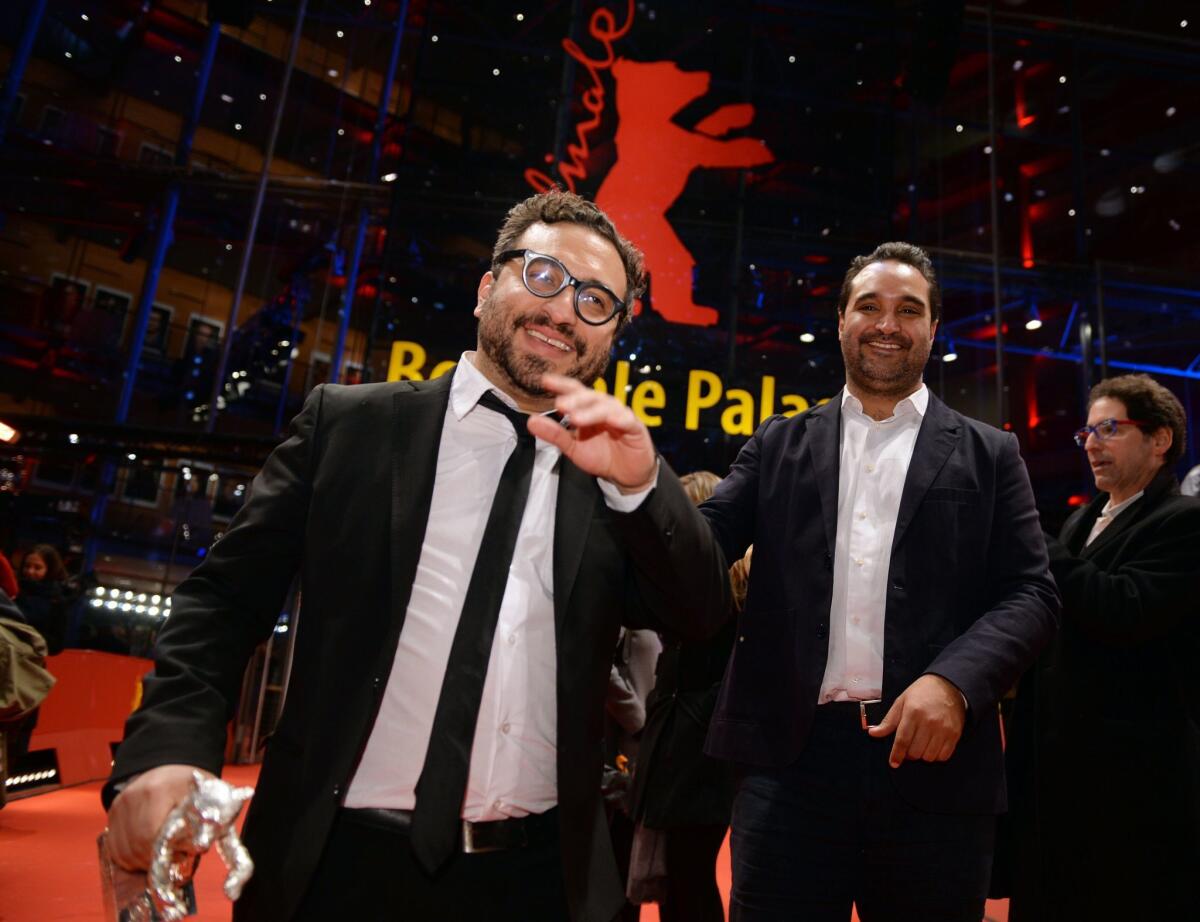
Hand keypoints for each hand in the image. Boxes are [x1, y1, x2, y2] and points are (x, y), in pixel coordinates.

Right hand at [106, 764, 213, 869]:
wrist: (172, 768)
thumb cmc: (191, 784)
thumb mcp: (204, 795)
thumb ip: (204, 819)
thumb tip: (199, 848)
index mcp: (157, 790)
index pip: (149, 833)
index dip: (163, 852)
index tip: (180, 855)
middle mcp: (133, 797)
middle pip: (135, 845)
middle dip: (154, 860)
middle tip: (172, 860)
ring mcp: (120, 805)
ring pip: (122, 850)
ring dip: (141, 862)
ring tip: (161, 857)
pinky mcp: (113, 812)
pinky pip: (114, 847)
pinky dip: (128, 858)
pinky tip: (145, 856)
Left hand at [527, 374, 657, 492]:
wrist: (625, 475)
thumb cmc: (601, 455)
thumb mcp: (573, 447)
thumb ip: (554, 434)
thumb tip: (531, 421)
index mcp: (588, 408)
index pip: (574, 391)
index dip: (561, 385)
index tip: (545, 380)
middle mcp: (604, 407)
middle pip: (590, 397)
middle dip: (575, 399)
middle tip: (560, 404)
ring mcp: (621, 415)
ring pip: (606, 408)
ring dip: (591, 412)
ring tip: (576, 418)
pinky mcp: (635, 428)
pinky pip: (628, 420)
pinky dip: (620, 419)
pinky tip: (611, 420)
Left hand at [866, 674, 965, 767]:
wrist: (947, 686)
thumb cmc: (921, 693)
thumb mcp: (901, 702)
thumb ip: (889, 720)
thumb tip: (873, 733)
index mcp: (912, 712)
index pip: (902, 740)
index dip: (897, 754)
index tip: (893, 763)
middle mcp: (929, 722)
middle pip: (915, 751)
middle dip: (909, 754)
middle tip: (908, 747)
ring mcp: (943, 729)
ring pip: (929, 756)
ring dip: (922, 756)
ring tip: (920, 745)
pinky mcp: (954, 734)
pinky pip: (944, 755)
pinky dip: (936, 756)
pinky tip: (932, 747)